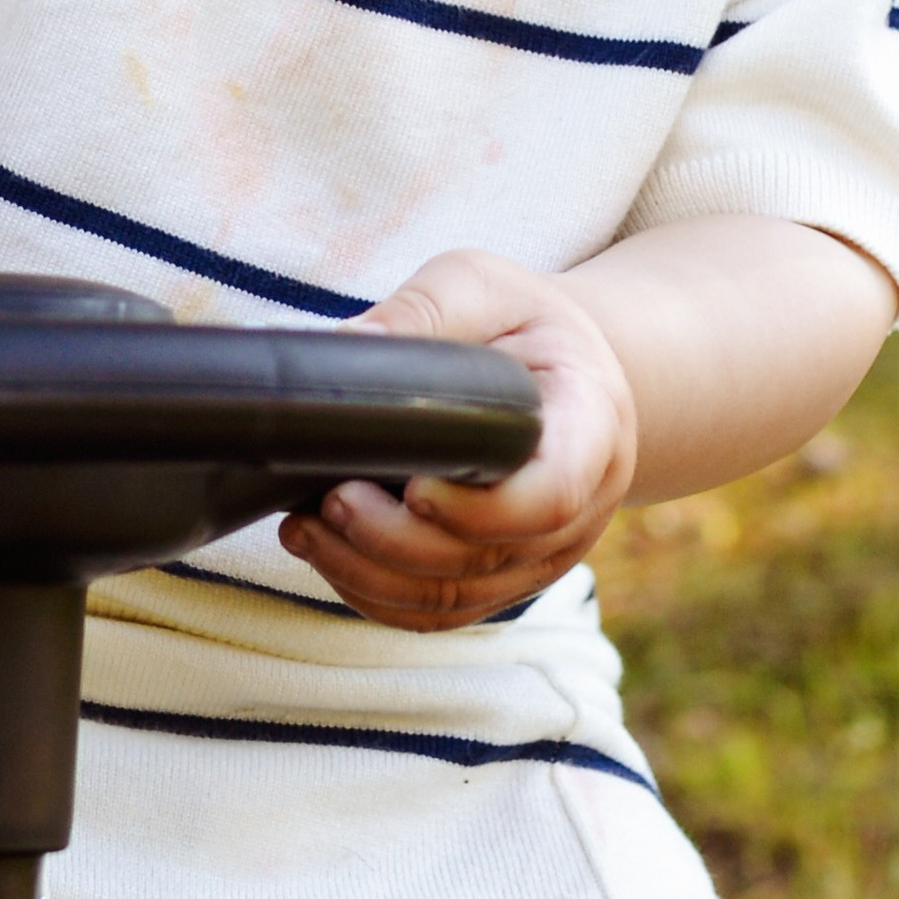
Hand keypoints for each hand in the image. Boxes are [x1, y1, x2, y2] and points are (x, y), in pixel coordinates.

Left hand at [278, 249, 637, 631]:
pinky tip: (323, 550)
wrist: (564, 370)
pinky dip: (373, 594)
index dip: (478, 510)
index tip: (412, 486)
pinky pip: (438, 612)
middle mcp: (582, 508)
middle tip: (330, 498)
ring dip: (369, 573)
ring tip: (306, 526)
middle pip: (488, 557)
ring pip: (455, 596)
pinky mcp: (501, 578)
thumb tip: (345, 346)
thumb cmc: (522, 323)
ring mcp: (542, 555)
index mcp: (592, 427)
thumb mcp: (486, 286)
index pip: (553, 496)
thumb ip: (426, 311)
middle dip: (396, 541)